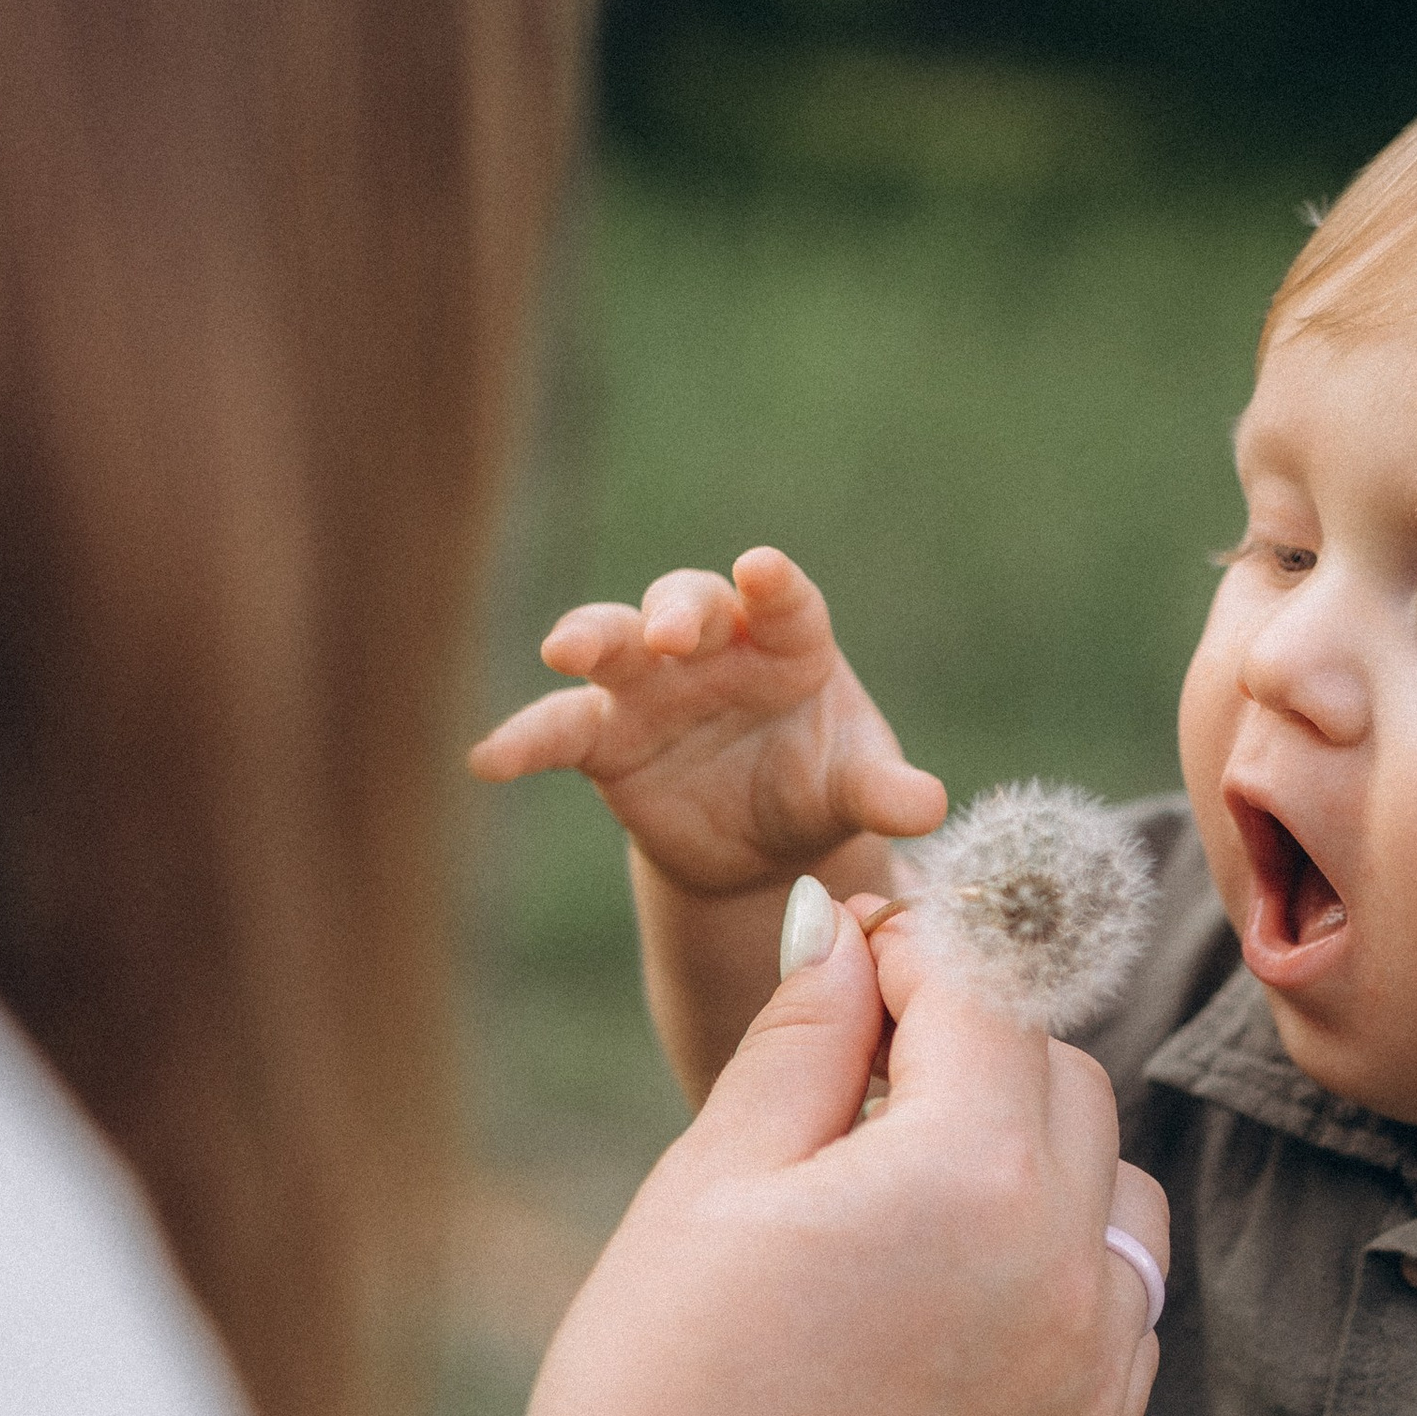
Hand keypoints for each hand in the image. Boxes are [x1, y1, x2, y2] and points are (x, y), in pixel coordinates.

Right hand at [468, 543, 944, 898]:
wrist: (763, 845)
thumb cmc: (819, 786)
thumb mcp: (856, 790)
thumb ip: (883, 791)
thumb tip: (927, 808)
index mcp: (788, 640)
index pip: (783, 599)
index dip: (772, 584)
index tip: (762, 569)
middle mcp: (712, 647)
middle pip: (687, 604)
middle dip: (678, 610)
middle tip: (673, 631)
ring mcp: (651, 687)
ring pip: (612, 643)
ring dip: (590, 638)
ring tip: (565, 649)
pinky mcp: (605, 739)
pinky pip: (558, 730)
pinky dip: (525, 740)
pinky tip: (489, 760)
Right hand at [518, 890, 1165, 1415]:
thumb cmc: (660, 1398)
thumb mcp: (708, 1185)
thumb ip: (803, 1042)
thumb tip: (854, 936)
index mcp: (968, 1170)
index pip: (984, 991)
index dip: (916, 948)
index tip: (855, 952)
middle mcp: (1066, 1261)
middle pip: (1063, 1079)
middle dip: (974, 1047)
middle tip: (858, 1071)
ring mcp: (1095, 1368)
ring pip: (1114, 1189)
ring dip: (1034, 1154)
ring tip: (907, 1189)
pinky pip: (1117, 1306)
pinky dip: (1057, 1268)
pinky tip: (947, 1296)